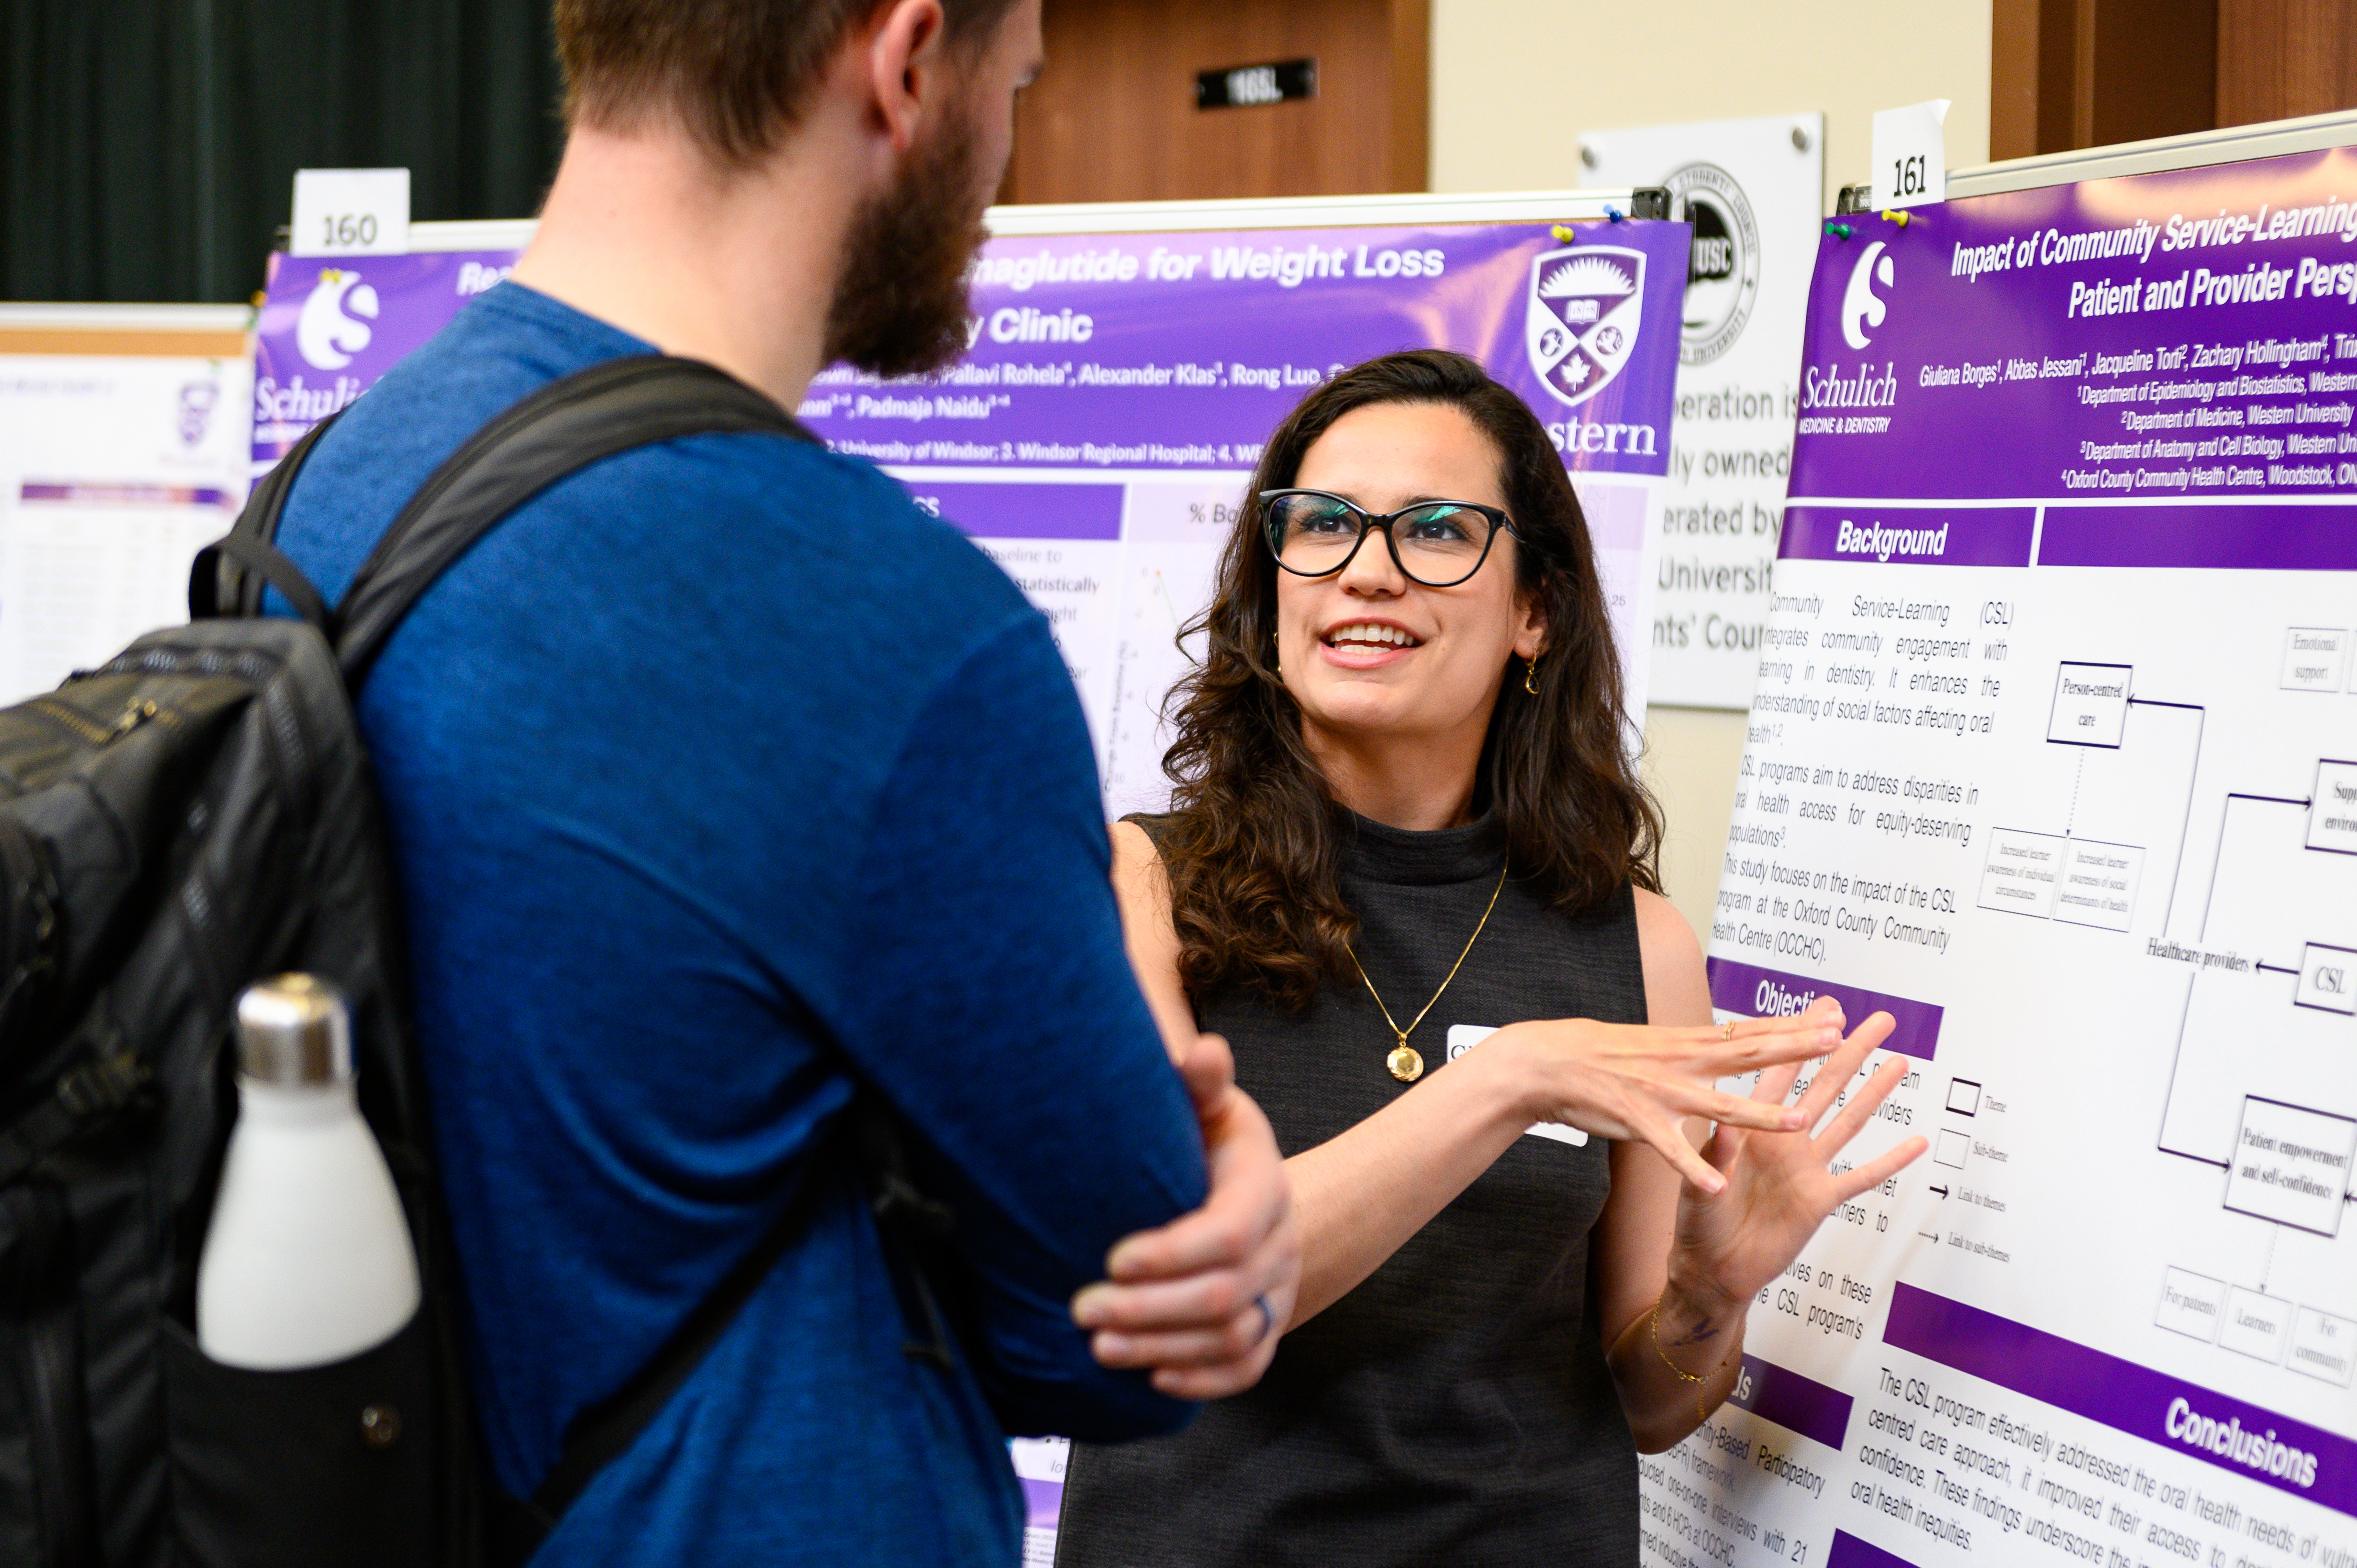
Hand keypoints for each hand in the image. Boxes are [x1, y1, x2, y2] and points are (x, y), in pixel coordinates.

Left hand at [1071, 1032, 1300, 1398]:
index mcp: (1265, 1186)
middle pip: (1225, 1295)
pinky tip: (1150, 1377)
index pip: (1228, 1232)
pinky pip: (1246, 1369)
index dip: (1171, 1252)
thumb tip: (1204, 1050)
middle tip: (1083, 1309)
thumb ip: (1200, 1083)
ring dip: (1162, 1348)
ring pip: (1233, 1338)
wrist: (1251, 1193)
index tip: (1111, 1258)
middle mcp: (1281, 1244)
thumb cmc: (1211, 1141)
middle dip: (1150, 1309)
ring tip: (1099, 1346)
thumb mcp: (1209, 1106)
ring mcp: (1279, 1292)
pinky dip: (1200, 1381)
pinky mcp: (1269, 1330)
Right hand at [1492, 1000, 1848, 1192]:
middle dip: (1793, 1049)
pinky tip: (1716, 1185)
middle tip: (1837, 1040)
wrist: (1550, 1061)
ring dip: (1760, 1117)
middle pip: (1747, 1054)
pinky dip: (1692, 1168)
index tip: (1833, 1017)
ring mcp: (1662, 1092)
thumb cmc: (1603, 1054)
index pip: (1750, 1032)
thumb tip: (1731, 1036)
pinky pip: (1669, 1149)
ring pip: (1719, 1106)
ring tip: (1799, 1122)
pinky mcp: (1637, 1119)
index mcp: (1688, 1043)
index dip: (1794, 1027)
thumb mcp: (1657, 1043)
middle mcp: (1682, 1062)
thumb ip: (1697, 1046)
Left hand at [1667, 1009, 1929, 1314]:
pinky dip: (1890, 1161)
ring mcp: (1806, 1168)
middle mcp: (1783, 1140)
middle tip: (1878, 1021)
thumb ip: (1714, 1155)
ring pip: (1848, 1121)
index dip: (1803, 1040)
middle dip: (1850, 1050)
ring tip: (1898, 1060)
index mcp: (1750, 1127)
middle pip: (1825, 1085)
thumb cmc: (1698, 1222)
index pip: (1780, 1073)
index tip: (1826, 1007)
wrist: (1713, 1269)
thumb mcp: (1698, 1184)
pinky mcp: (1821, 1199)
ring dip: (1874, 1092)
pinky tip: (1916, 1142)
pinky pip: (1862, 1178)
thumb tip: (1723, 1124)